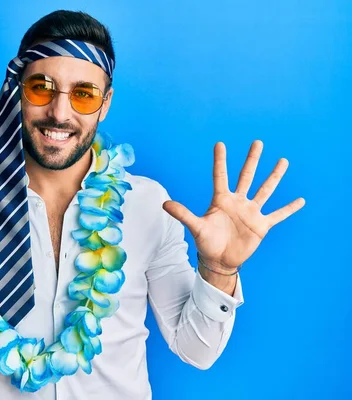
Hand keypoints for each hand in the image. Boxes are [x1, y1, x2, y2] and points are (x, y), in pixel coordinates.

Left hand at [162, 140, 304, 271]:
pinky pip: (278, 215)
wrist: (219, 260)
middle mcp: (237, 202)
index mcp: (221, 200)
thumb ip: (183, 214)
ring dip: (274, 176)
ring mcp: (251, 212)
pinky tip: (300, 200)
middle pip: (246, 176)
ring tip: (283, 161)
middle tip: (257, 142)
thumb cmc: (206, 242)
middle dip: (252, 160)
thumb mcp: (195, 226)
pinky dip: (289, 208)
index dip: (220, 160)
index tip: (220, 144)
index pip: (220, 175)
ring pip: (265, 190)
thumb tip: (164, 204)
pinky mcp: (261, 225)